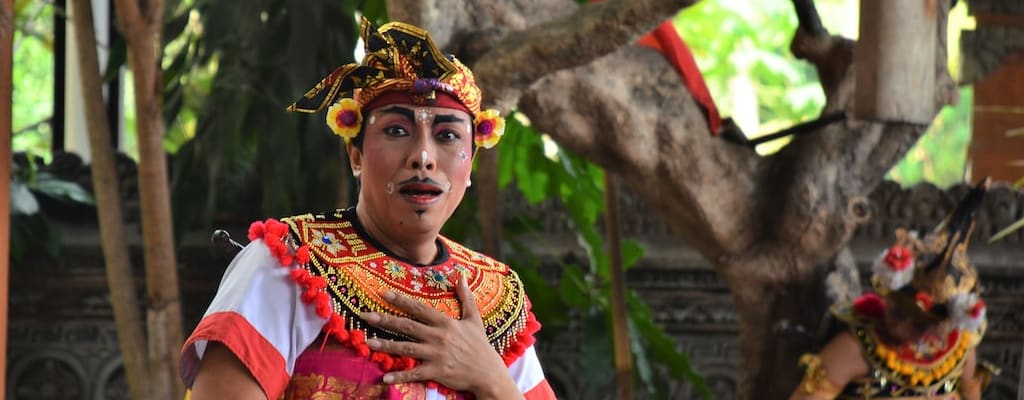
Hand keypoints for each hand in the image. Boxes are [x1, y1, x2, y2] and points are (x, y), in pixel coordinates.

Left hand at [360, 276, 521, 398]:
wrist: (488, 373)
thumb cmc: (480, 346)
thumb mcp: (474, 319)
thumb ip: (466, 297)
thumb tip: (462, 276)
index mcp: (446, 323)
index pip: (419, 309)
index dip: (401, 300)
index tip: (384, 293)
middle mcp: (439, 337)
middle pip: (407, 326)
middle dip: (385, 320)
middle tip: (365, 315)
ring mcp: (436, 355)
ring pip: (406, 349)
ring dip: (386, 345)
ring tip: (368, 342)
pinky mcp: (436, 372)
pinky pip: (414, 374)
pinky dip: (400, 376)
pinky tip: (385, 377)